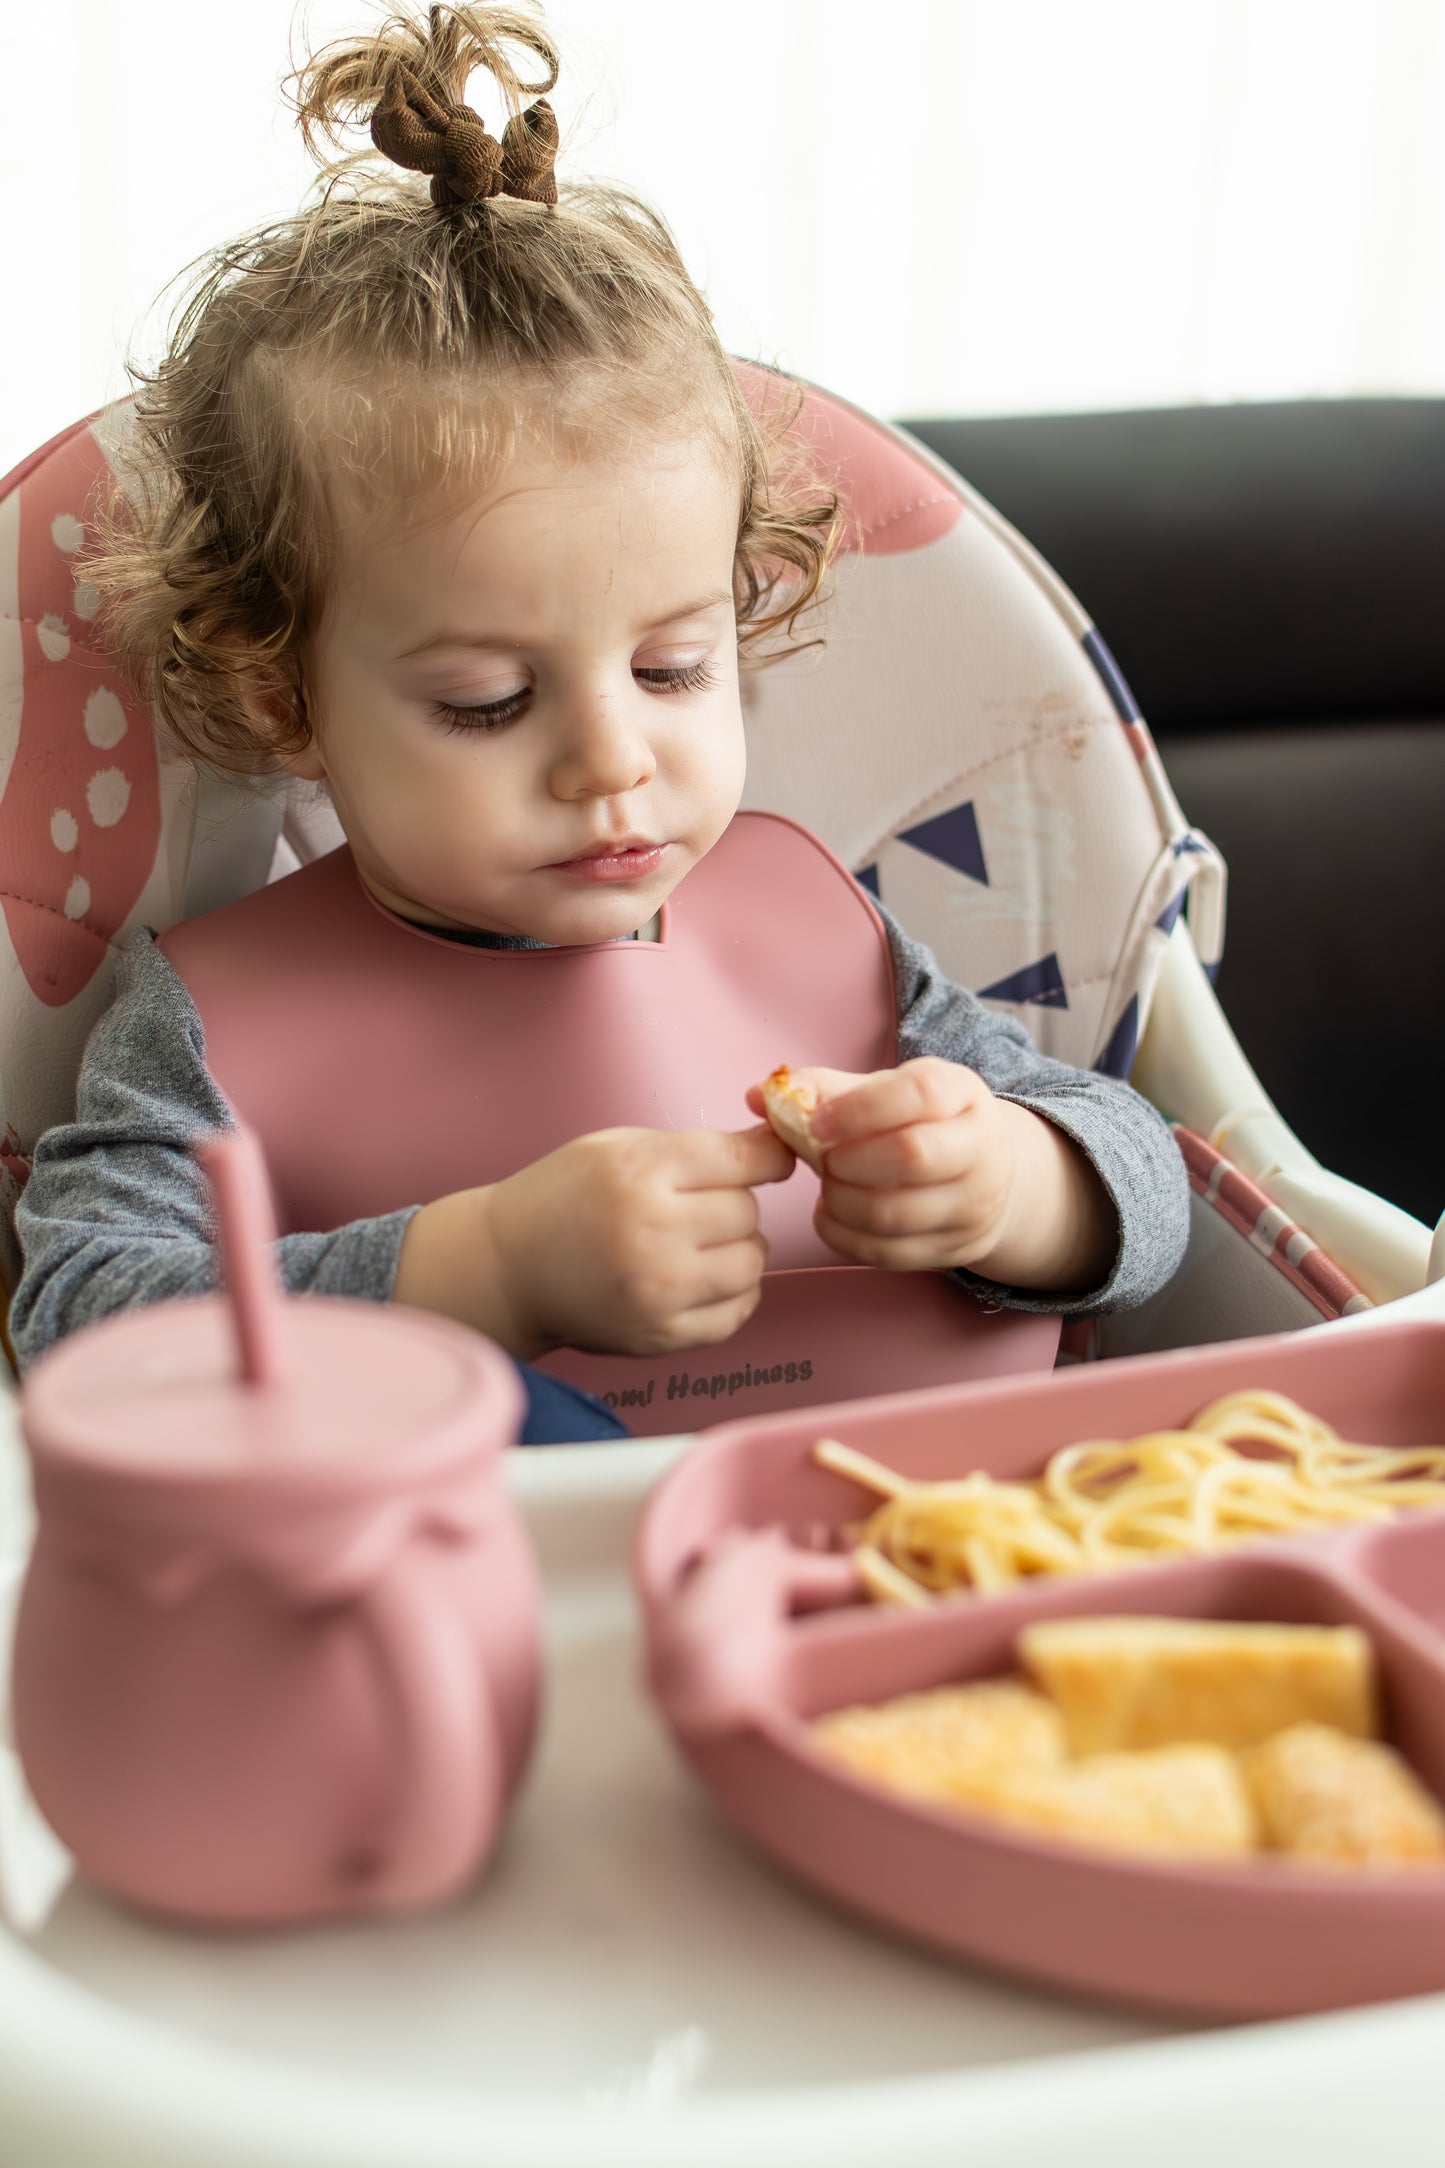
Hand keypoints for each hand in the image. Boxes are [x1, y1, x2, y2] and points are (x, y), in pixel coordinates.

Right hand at [409, 1124, 794, 1359]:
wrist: (507, 1268)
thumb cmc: (563, 1197)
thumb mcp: (618, 1146)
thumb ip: (694, 1147)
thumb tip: (776, 1149)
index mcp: (640, 1173)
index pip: (744, 1161)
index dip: (767, 1157)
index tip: (766, 1160)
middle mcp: (653, 1232)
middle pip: (748, 1212)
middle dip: (734, 1204)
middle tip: (699, 1206)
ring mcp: (658, 1290)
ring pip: (752, 1263)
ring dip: (737, 1250)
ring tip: (700, 1243)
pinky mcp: (660, 1335)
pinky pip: (737, 1311)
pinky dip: (732, 1293)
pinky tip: (700, 1278)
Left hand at [749, 1059, 1114, 1290]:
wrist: (992, 1175)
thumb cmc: (923, 1124)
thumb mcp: (888, 1092)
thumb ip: (825, 1089)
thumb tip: (760, 1094)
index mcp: (961, 1093)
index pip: (918, 1094)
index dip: (859, 1110)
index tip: (816, 1122)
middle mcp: (980, 1148)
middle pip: (911, 1157)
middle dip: (848, 1162)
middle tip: (822, 1161)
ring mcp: (973, 1205)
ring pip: (895, 1214)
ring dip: (841, 1202)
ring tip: (827, 1187)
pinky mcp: (956, 1248)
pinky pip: (890, 1253)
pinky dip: (845, 1237)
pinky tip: (832, 1215)